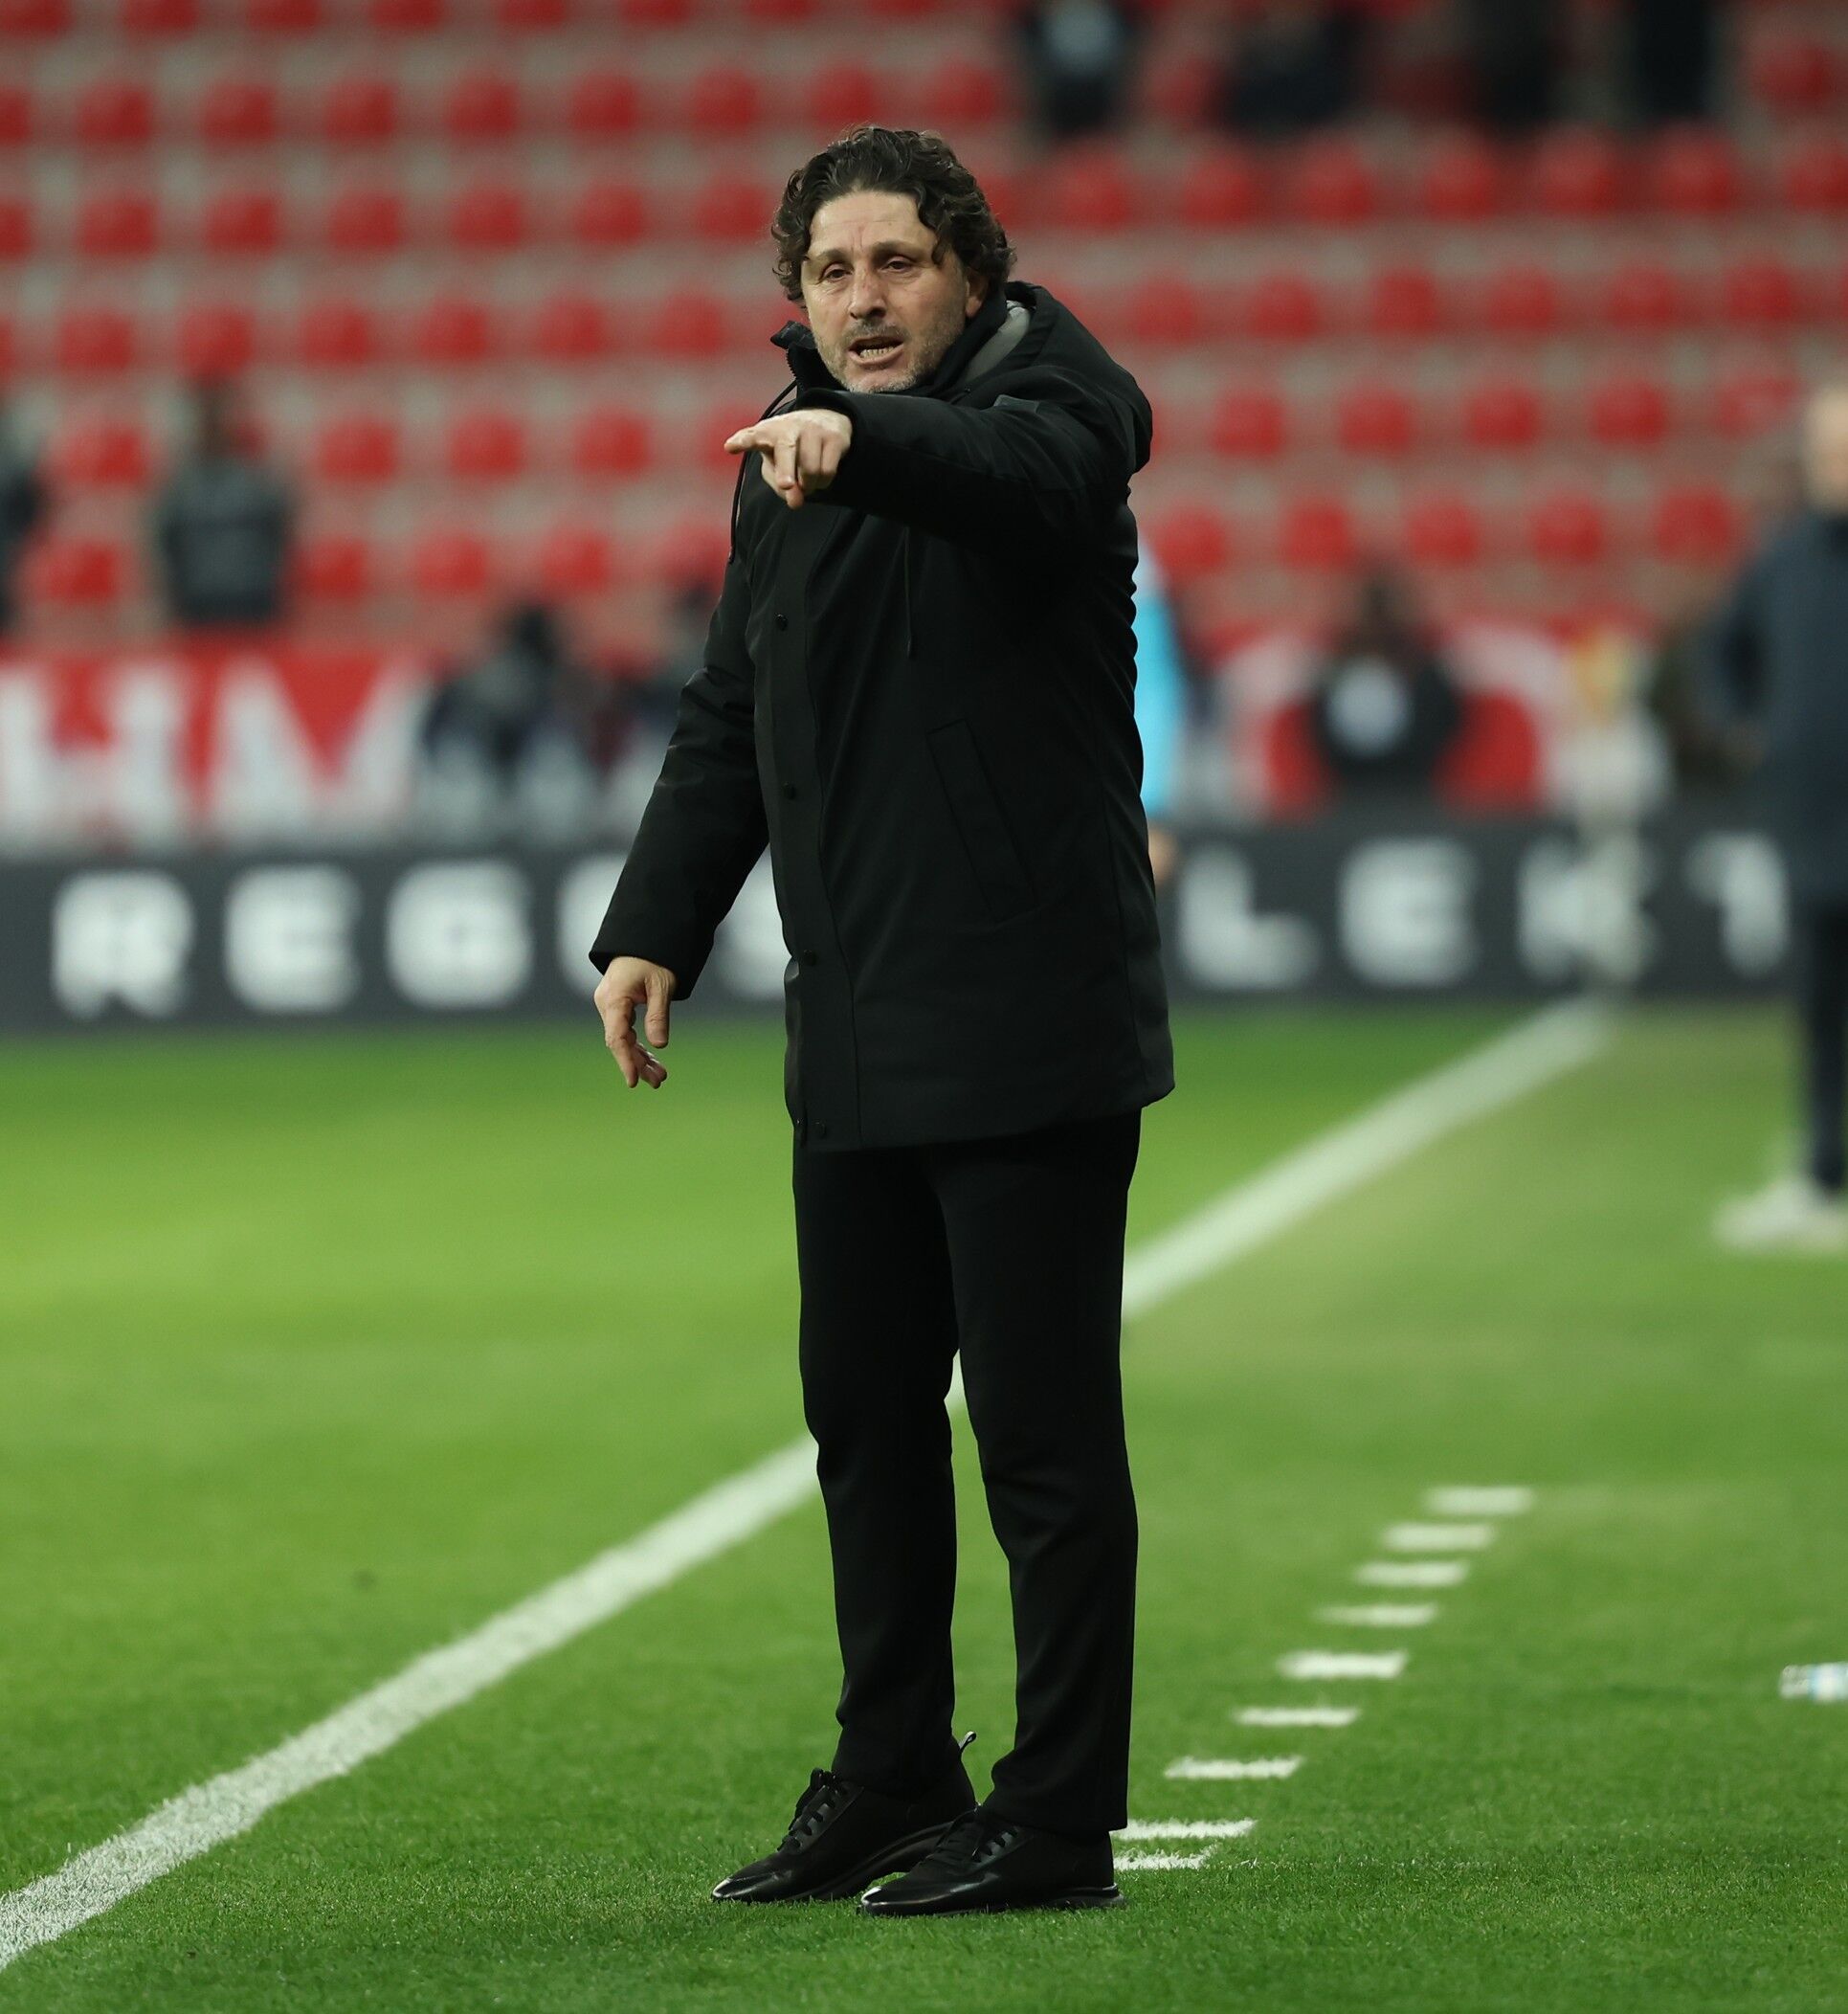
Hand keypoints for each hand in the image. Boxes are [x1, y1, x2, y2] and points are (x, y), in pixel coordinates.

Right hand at [595, 956, 676, 1088]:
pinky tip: (652, 1060)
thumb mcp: (662, 986)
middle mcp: (606, 1003)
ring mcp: (610, 1005)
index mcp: (614, 998)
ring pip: (622, 1038)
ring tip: (660, 1076)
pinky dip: (638, 1045)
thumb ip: (658, 1015)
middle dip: (638, 1064)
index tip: (634, 1081)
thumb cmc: (654, 958)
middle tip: (659, 1082)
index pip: (616, 1037)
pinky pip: (625, 1030)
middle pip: (619, 1041)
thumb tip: (658, 1046)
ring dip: (640, 1057)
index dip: (625, 1061)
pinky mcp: (616, 1006)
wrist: (642, 939)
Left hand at [725, 409, 852, 509]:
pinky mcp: (833, 437)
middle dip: (785, 469)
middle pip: (786, 451)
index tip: (730, 447)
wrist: (826, 418)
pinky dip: (823, 483)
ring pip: (810, 470)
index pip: (751, 436)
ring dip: (808, 486)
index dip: (741, 442)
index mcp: (767, 433)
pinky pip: (827, 471)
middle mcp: (788, 427)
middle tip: (786, 485)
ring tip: (806, 482)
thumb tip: (796, 502)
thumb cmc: (791, 448)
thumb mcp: (777, 465)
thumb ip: (779, 488)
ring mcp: (812, 429)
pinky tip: (820, 478)